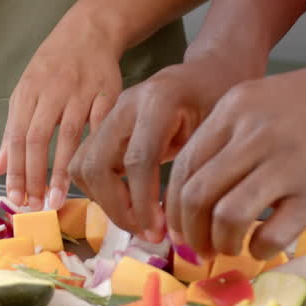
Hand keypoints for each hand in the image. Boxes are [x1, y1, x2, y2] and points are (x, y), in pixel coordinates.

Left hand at [0, 18, 122, 210]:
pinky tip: (92, 172)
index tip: (16, 198)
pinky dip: (95, 148)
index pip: (15, 137)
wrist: (89, 31)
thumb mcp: (26, 93)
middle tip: (36, 206)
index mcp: (27, 93)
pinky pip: (100, 124)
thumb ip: (12, 132)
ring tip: (58, 199)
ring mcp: (80, 91)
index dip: (15, 171)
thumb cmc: (53, 68)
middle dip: (35, 176)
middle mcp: (50, 91)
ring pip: (68, 135)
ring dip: (62, 170)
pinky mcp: (107, 91)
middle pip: (37, 138)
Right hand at [68, 54, 259, 240]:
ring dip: (104, 202)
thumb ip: (198, 168)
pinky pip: (85, 165)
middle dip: (117, 208)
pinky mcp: (103, 127)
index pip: (138, 159)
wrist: (208, 73)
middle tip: (145, 233)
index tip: (158, 233)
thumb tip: (184, 222)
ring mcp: (110, 114)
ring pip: (83, 166)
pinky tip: (129, 206)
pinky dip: (100, 192)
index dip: (143, 203)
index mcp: (159, 100)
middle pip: (98, 165)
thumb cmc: (221, 101)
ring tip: (137, 223)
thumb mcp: (221, 129)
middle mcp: (126, 104)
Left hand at [164, 56, 305, 260]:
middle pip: (195, 195)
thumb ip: (232, 136)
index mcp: (234, 109)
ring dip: (220, 242)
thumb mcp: (267, 100)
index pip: (184, 166)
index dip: (174, 205)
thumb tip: (201, 188)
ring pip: (225, 216)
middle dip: (189, 231)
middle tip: (199, 246)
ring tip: (229, 248)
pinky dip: (258, 248)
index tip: (181, 224)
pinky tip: (262, 246)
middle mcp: (253, 134)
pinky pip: (270, 234)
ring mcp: (286, 162)